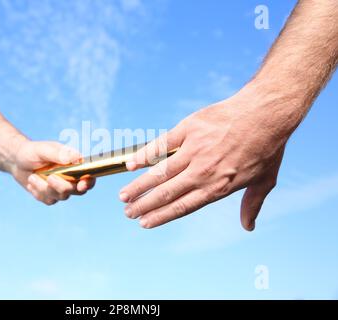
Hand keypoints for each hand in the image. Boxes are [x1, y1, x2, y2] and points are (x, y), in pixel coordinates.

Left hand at [11, 140, 94, 204]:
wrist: (16, 160)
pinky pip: (49, 200)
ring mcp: (61, 188)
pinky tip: (32, 182)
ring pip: (62, 197)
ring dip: (45, 188)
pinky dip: (39, 192)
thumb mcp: (43, 149)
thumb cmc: (32, 151)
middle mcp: (71, 178)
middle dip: (62, 186)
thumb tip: (77, 158)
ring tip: (33, 177)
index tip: (81, 184)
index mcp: (74, 165)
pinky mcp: (50, 196)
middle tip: (50, 177)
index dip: (89, 182)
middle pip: (77, 191)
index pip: (89, 177)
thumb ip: (59, 153)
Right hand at [119, 84, 294, 229]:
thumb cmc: (267, 147)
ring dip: (138, 187)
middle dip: (143, 205)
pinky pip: (161, 144)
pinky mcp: (189, 129)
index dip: (161, 216)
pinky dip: (144, 155)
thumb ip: (252, 204)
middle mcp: (202, 171)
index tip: (144, 223)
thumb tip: (248, 226)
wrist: (266, 112)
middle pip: (165, 193)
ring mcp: (194, 149)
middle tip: (128, 213)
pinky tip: (130, 165)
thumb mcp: (264, 181)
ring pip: (159, 172)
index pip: (182, 207)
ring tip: (123, 197)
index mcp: (218, 187)